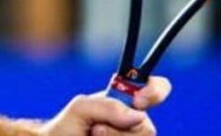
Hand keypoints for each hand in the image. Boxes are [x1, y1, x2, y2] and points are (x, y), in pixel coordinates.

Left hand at [35, 76, 171, 135]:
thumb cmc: (65, 128)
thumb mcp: (80, 109)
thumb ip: (107, 105)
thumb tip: (138, 114)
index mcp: (126, 102)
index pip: (155, 89)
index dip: (155, 91)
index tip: (139, 100)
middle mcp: (134, 124)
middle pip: (148, 128)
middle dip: (119, 132)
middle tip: (96, 129)